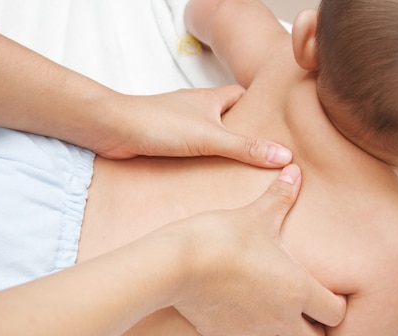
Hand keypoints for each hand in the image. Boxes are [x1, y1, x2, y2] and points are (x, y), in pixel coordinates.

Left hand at [98, 85, 291, 167]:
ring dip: (220, 149)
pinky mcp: (165, 140)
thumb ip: (245, 147)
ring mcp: (180, 124)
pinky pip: (190, 149)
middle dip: (242, 133)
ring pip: (208, 135)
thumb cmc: (160, 124)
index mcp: (211, 99)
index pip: (242, 96)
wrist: (114, 129)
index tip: (277, 124)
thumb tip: (283, 156)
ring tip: (241, 171)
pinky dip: (200, 159)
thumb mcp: (210, 137)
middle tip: (263, 155)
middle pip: (227, 117)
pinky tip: (207, 177)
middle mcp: (196, 109)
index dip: (259, 106)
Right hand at [172, 164, 345, 335]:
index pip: (337, 314)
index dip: (335, 306)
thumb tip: (295, 168)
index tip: (325, 295)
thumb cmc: (222, 236)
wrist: (178, 262)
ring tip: (275, 328)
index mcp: (298, 289)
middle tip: (302, 316)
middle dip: (313, 333)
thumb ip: (280, 195)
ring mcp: (251, 333)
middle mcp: (281, 318)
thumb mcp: (255, 214)